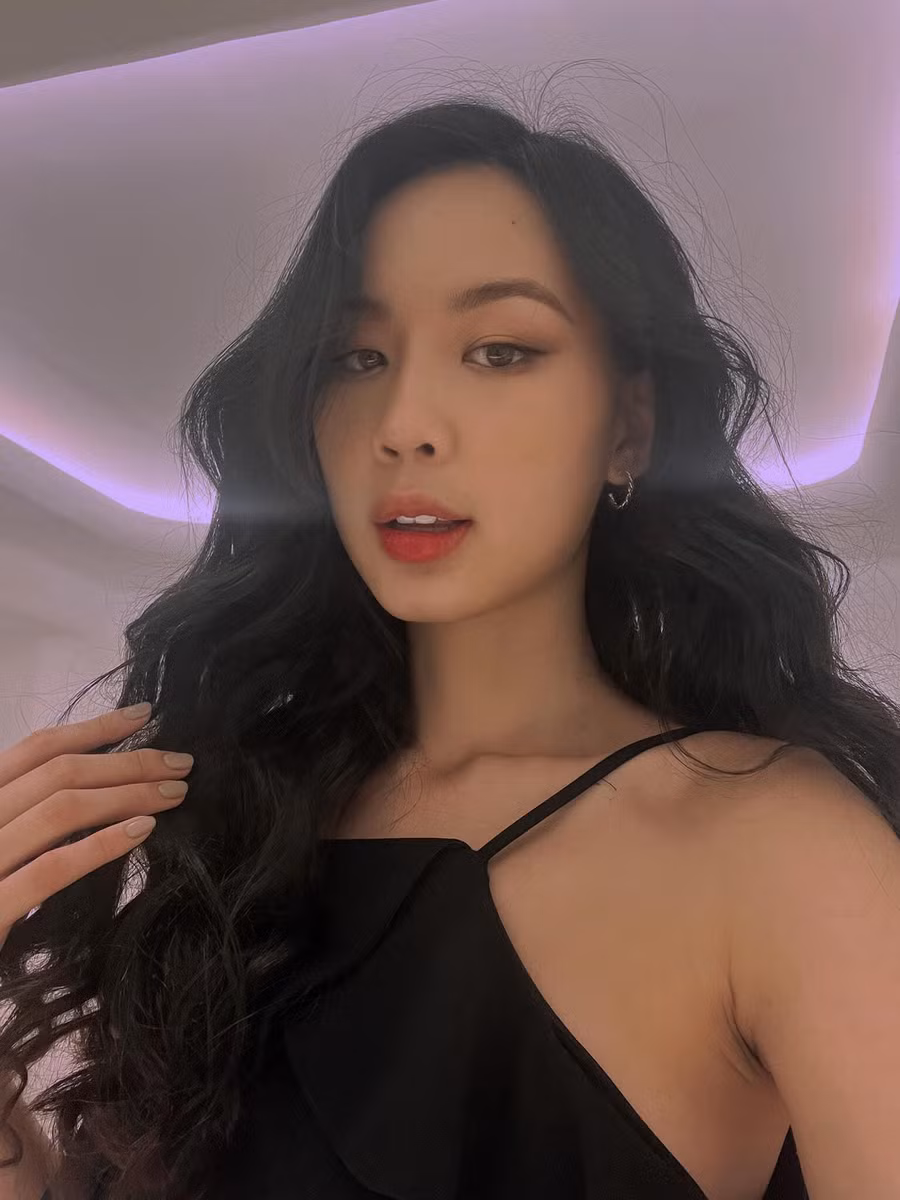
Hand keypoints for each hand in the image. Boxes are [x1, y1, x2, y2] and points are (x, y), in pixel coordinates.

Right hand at [0, 704, 191, 952]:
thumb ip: (34, 816)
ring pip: (60, 810)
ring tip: (174, 794)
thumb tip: (105, 781)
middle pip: (57, 774)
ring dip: (127, 794)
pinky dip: (101, 845)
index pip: (34, 750)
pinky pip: (50, 869)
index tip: (145, 716)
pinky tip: (142, 832)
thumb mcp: (5, 847)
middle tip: (181, 763)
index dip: (93, 728)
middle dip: (127, 762)